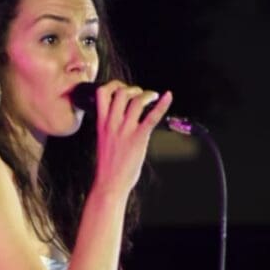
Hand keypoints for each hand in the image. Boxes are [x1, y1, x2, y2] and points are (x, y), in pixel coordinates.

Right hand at [92, 79, 172, 197]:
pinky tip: (168, 97)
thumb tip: (122, 120)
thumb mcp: (103, 142)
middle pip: (121, 93)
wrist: (109, 184)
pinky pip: (151, 117)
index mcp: (102, 124)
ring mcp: (125, 131)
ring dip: (146, 95)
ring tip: (153, 97)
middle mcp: (113, 124)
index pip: (102, 94)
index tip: (121, 88)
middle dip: (132, 89)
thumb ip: (111, 128)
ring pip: (136, 101)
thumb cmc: (108, 168)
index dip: (113, 86)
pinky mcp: (138, 138)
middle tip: (139, 94)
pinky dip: (162, 105)